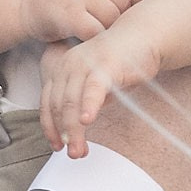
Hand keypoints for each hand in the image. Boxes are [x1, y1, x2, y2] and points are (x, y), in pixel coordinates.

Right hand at [19, 0, 141, 43]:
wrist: (21, 0)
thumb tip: (141, 3)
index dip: (134, 1)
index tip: (127, 14)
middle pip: (124, 1)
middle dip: (119, 18)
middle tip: (106, 27)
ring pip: (113, 17)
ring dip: (107, 30)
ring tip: (95, 33)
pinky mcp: (70, 13)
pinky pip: (96, 31)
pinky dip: (95, 39)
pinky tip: (85, 39)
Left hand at [41, 28, 163, 158]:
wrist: (143, 36)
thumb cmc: (121, 62)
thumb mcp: (96, 84)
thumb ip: (85, 101)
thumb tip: (78, 127)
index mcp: (62, 69)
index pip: (47, 103)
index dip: (49, 127)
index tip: (56, 146)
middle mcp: (68, 65)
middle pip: (58, 106)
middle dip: (63, 133)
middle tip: (72, 154)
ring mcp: (85, 64)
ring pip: (72, 102)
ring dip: (74, 129)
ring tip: (78, 150)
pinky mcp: (105, 64)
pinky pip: (93, 88)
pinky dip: (88, 106)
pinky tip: (88, 121)